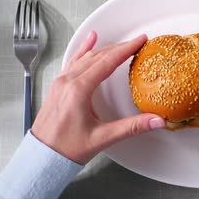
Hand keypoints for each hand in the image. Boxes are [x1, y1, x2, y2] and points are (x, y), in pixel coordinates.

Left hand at [31, 31, 165, 164]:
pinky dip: (84, 49)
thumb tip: (156, 120)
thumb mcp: (103, 138)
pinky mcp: (58, 87)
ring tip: (121, 42)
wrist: (42, 157)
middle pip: (98, 56)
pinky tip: (89, 40)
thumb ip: (132, 127)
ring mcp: (61, 82)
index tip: (140, 41)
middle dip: (120, 47)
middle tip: (137, 42)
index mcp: (78, 90)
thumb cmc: (66, 149)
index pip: (107, 62)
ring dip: (105, 48)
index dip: (126, 49)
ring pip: (86, 57)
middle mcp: (68, 82)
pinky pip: (73, 61)